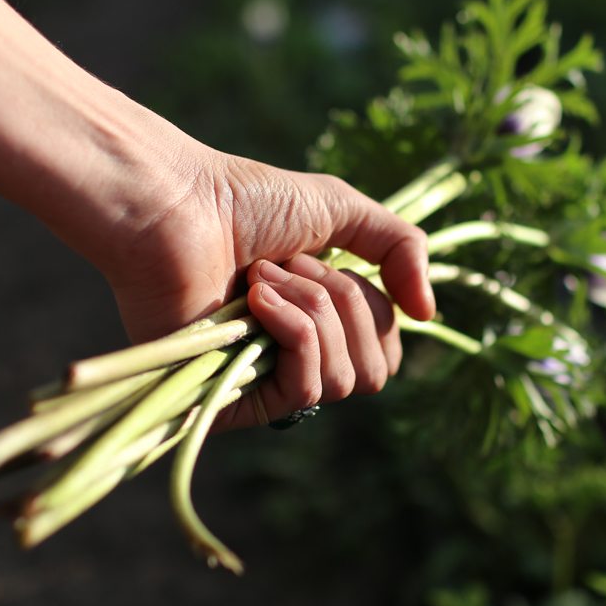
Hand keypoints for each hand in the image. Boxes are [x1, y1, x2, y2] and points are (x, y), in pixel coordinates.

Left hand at [82, 149, 435, 429]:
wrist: (176, 206)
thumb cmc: (244, 202)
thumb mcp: (343, 210)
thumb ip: (402, 248)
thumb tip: (429, 315)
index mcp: (320, 323)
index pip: (385, 349)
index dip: (373, 307)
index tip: (324, 258)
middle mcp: (294, 360)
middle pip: (375, 370)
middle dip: (346, 306)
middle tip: (291, 265)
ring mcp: (263, 384)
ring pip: (344, 380)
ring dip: (315, 313)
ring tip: (263, 277)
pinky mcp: (233, 403)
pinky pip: (306, 394)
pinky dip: (295, 335)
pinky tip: (256, 302)